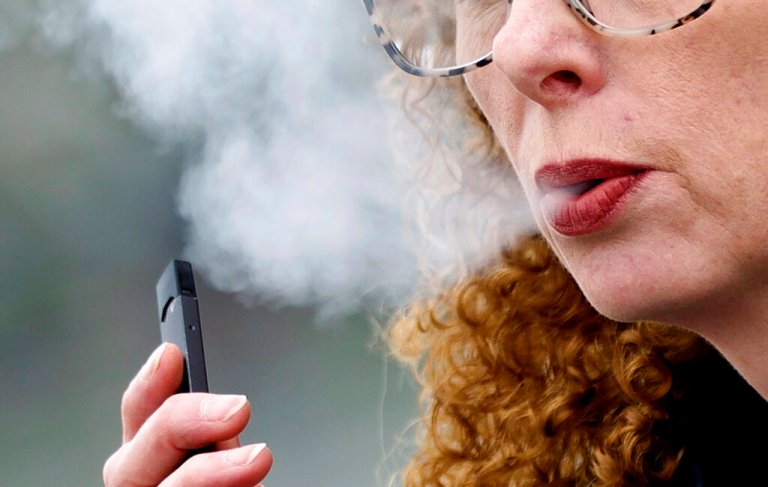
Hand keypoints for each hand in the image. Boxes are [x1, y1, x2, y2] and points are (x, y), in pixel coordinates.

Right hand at [103, 343, 272, 485]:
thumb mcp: (225, 460)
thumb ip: (215, 440)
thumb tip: (229, 414)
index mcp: (150, 465)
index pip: (136, 419)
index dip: (147, 385)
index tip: (172, 354)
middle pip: (130, 462)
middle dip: (182, 423)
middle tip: (237, 409)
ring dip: (211, 474)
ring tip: (257, 460)